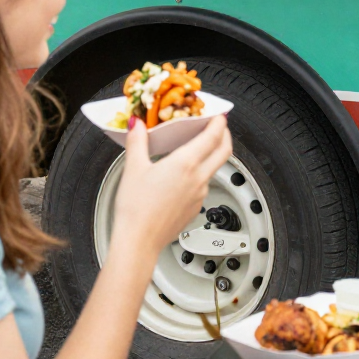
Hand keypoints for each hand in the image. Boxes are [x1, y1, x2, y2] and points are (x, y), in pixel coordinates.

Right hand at [111, 114, 231, 255]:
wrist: (138, 243)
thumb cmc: (136, 210)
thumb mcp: (133, 169)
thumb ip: (137, 142)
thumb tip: (136, 125)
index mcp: (186, 164)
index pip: (214, 135)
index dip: (219, 122)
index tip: (218, 114)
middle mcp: (198, 178)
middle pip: (224, 150)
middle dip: (225, 135)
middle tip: (218, 127)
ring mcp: (200, 195)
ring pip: (214, 168)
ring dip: (211, 156)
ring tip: (196, 150)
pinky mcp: (195, 208)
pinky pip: (204, 186)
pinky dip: (200, 175)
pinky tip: (184, 176)